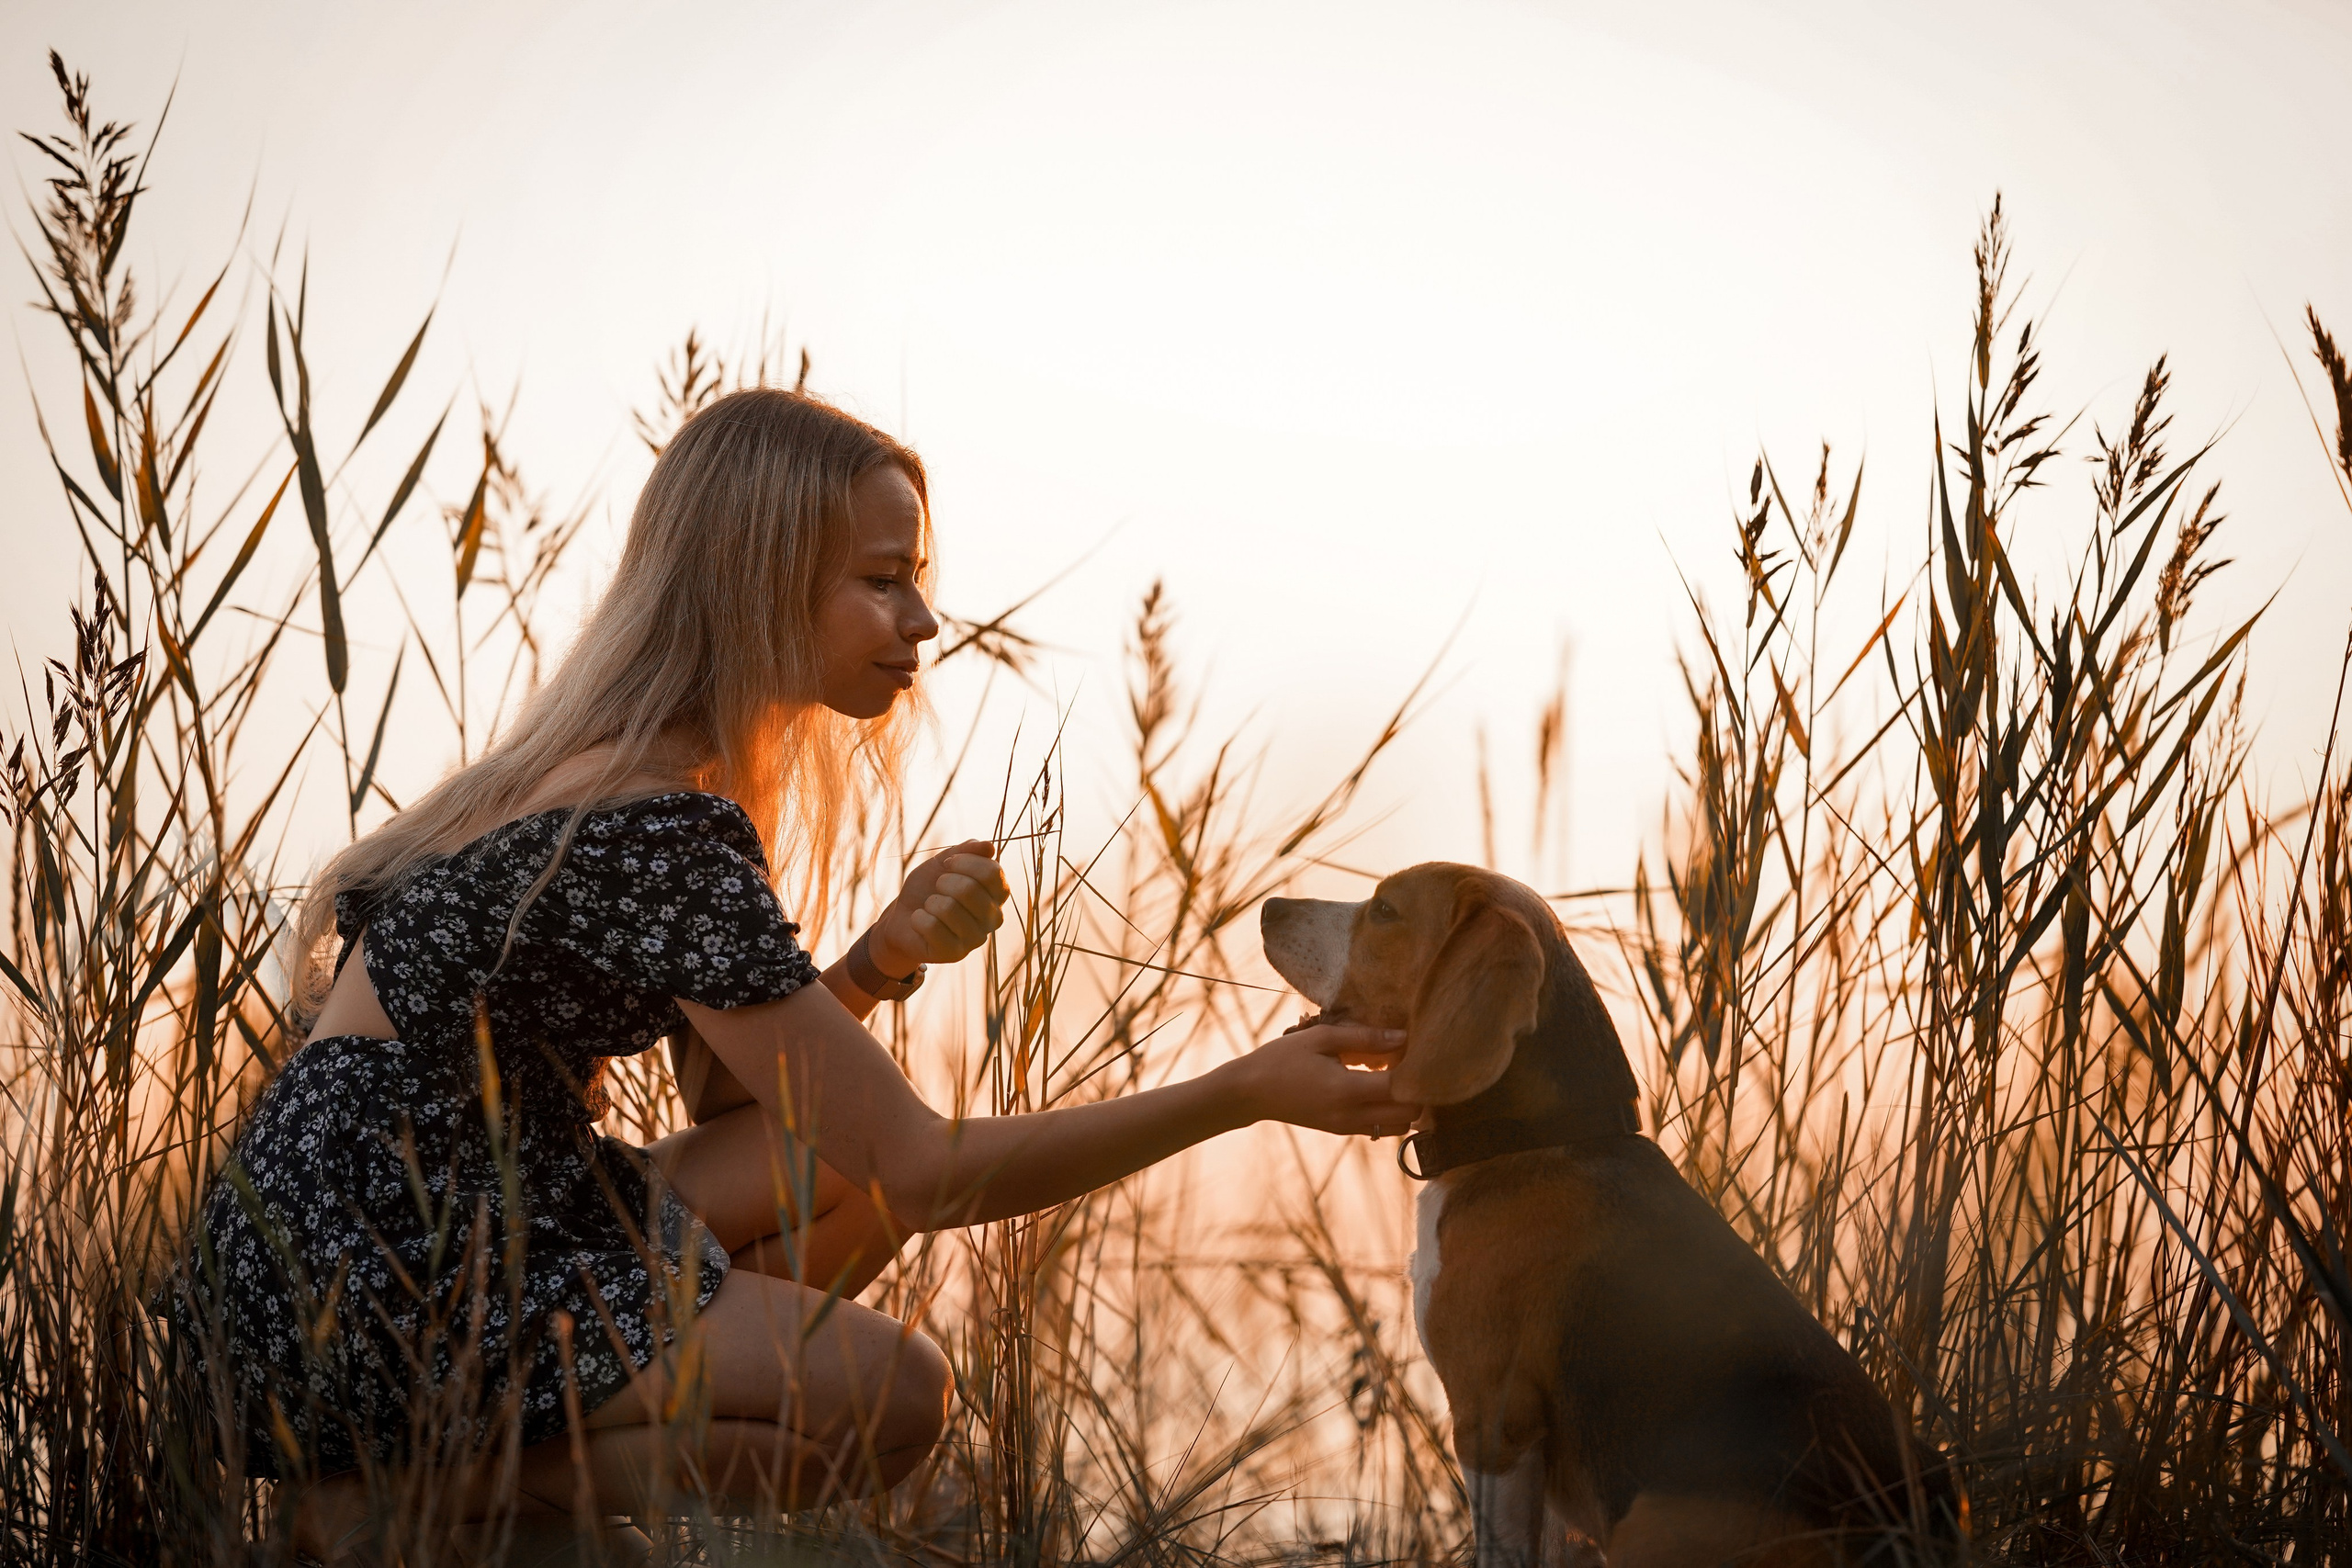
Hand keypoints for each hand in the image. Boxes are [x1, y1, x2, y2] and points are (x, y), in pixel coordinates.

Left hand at [869, 838, 1010, 974]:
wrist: (904, 917)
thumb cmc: (928, 888)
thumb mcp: (944, 862)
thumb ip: (966, 850)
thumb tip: (989, 847)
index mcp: (997, 893)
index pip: (992, 872)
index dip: (964, 861)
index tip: (948, 862)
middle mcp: (994, 918)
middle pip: (970, 890)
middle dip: (943, 882)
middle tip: (937, 887)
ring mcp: (976, 938)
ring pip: (948, 908)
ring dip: (930, 902)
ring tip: (930, 906)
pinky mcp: (955, 954)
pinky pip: (932, 927)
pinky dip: (918, 919)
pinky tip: (921, 922)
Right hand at [1225, 1022, 1420, 1136]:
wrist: (1251, 1092)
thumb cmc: (1283, 1058)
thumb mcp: (1321, 1038)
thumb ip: (1365, 1038)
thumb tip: (1403, 1036)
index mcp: (1346, 1090)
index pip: (1402, 1088)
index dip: (1416, 1070)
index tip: (1415, 1050)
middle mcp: (1351, 1115)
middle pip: (1410, 1114)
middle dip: (1417, 1090)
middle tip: (1408, 1064)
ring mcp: (1347, 1128)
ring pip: (1400, 1127)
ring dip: (1405, 1105)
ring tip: (1393, 1077)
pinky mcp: (1342, 1131)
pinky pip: (1380, 1128)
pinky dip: (1389, 1112)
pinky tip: (1376, 1087)